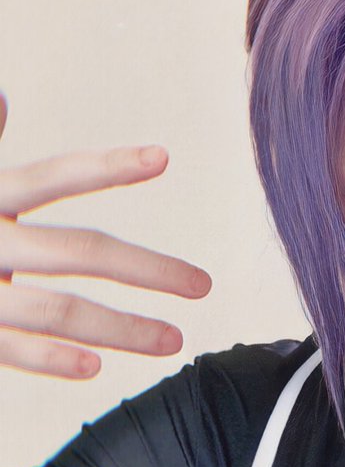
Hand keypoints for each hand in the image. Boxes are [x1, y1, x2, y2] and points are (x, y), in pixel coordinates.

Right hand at [0, 92, 211, 377]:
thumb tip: (2, 98)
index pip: (51, 177)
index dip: (106, 167)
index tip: (163, 159)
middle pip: (78, 253)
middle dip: (148, 270)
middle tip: (203, 287)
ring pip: (56, 311)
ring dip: (120, 328)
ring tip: (173, 342)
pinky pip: (6, 350)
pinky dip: (47, 359)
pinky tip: (93, 367)